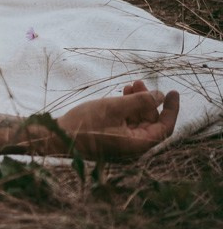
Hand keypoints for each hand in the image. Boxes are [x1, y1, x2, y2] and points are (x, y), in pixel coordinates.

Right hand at [55, 81, 179, 158]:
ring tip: (129, 85)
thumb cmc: (85, 124)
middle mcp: (133, 146)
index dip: (171, 109)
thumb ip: (140, 101)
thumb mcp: (114, 107)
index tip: (172, 92)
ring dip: (136, 103)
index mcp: (138, 144)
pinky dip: (126, 109)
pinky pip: (126, 123)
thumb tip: (160, 95)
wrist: (56, 137)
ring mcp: (122, 143)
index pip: (164, 128)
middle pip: (150, 121)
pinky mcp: (111, 138)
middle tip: (139, 81)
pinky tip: (120, 96)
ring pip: (137, 120)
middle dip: (147, 101)